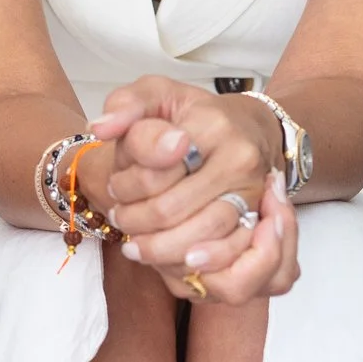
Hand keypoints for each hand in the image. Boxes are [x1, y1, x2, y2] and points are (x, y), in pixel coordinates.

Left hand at [92, 78, 299, 304]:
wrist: (249, 128)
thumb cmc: (194, 115)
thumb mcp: (157, 94)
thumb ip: (126, 105)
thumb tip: (102, 129)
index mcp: (215, 128)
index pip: (160, 172)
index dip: (127, 188)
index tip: (113, 189)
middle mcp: (243, 164)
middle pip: (178, 213)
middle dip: (139, 224)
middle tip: (120, 221)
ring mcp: (255, 197)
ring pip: (204, 243)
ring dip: (161, 252)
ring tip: (136, 248)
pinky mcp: (260, 223)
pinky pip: (228, 260)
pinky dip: (193, 268)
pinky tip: (168, 263)